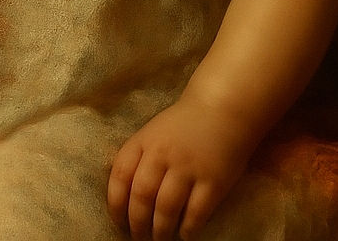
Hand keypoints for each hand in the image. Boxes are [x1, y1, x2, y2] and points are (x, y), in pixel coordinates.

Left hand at [107, 95, 257, 239]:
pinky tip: (185, 234)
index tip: (119, 222)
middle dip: (137, 224)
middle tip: (139, 237)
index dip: (116, 204)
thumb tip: (124, 199)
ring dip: (160, 231)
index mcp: (144, 141)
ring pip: (166, 209)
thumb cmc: (183, 125)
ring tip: (160, 238)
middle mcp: (163, 153)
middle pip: (141, 196)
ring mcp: (189, 167)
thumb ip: (138, 158)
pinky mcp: (213, 180)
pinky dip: (187, 229)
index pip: (120, 176)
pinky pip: (196, 213)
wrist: (221, 108)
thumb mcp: (153, 133)